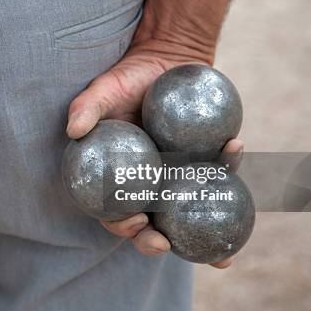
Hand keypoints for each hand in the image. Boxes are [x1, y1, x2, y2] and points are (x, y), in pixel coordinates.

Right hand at [66, 37, 242, 267]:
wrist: (163, 56)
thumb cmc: (126, 78)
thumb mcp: (101, 91)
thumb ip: (85, 108)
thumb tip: (74, 130)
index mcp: (122, 176)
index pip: (116, 211)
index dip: (121, 225)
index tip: (133, 221)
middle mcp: (151, 181)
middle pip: (152, 222)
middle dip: (157, 241)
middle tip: (163, 243)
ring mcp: (181, 173)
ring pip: (190, 209)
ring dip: (203, 232)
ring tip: (219, 253)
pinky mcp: (207, 157)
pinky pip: (220, 169)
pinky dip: (230, 167)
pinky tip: (236, 157)